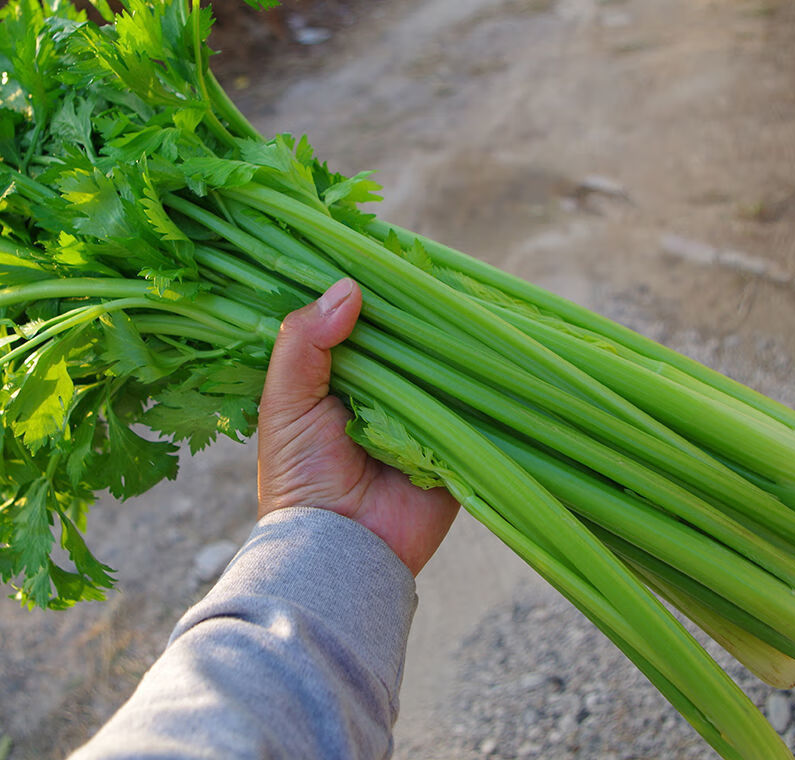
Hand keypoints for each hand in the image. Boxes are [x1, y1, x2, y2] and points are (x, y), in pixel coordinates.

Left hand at [257, 278, 459, 575]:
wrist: (340, 551)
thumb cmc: (300, 476)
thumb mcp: (283, 403)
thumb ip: (302, 343)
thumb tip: (349, 287)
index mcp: (344, 378)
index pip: (364, 325)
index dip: (377, 295)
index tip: (394, 254)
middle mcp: (386, 392)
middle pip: (410, 342)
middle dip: (424, 315)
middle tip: (445, 272)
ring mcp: (424, 416)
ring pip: (446, 369)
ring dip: (457, 346)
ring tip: (475, 303)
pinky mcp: (456, 442)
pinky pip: (474, 407)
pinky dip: (483, 385)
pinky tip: (499, 351)